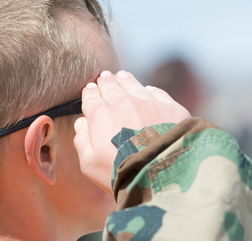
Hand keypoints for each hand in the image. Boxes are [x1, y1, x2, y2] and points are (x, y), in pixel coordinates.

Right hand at [73, 70, 190, 193]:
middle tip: (104, 77)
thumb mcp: (90, 165)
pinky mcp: (170, 108)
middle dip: (106, 81)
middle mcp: (124, 103)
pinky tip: (148, 90)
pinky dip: (150, 90)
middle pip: (111, 86)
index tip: (90, 89)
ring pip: (133, 84)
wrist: (164, 175)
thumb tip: (81, 123)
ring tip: (121, 76)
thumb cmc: (122, 175)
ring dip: (125, 79)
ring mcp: (148, 103)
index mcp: (101, 116)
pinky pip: (157, 93)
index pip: (91, 97)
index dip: (90, 92)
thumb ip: (82, 141)